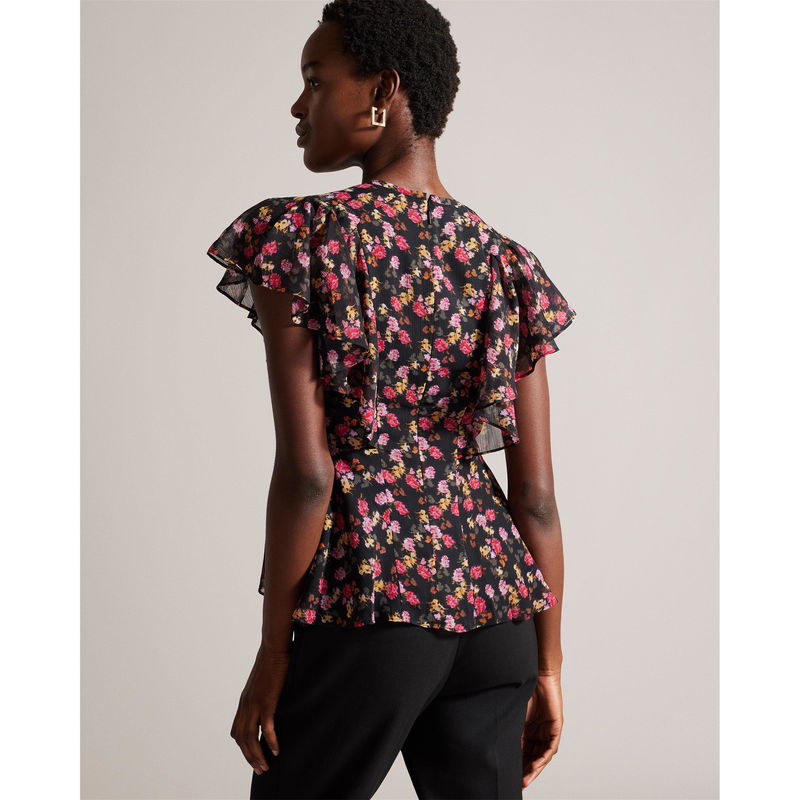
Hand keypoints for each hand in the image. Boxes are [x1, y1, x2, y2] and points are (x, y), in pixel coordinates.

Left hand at [230, 642, 291, 774]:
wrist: (273, 649)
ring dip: (257, 755)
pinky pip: (266, 727)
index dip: (242, 747)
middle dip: (249, 757)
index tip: (252, 756)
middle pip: (241, 739)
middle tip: (259, 769)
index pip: (236, 731)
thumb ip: (262, 695)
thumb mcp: (262, 683)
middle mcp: (246, 705)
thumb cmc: (271, 662)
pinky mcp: (267, 701)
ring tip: (265, 766)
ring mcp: (255, 704)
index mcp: (244, 702)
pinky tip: (276, 749)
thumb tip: (269, 703)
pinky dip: (270, 741)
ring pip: (251, 737)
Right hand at [521, 671, 563, 787]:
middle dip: (526, 770)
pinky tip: (536, 765)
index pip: (523, 751)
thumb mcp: (514, 714)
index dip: (518, 764)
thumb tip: (497, 745)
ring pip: (542, 755)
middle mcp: (538, 732)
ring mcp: (547, 730)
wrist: (537, 673)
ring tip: (526, 778)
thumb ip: (511, 729)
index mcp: (527, 729)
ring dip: (534, 768)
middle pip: (532, 756)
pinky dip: (543, 758)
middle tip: (519, 782)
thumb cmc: (524, 689)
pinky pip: (550, 748)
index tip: (511, 776)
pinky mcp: (556, 727)